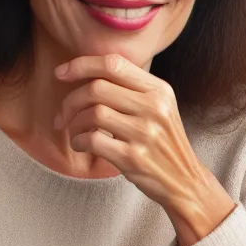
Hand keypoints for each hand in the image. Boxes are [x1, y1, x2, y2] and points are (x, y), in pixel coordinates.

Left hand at [55, 53, 235, 245]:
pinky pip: (92, 140)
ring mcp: (145, 132)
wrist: (185, 180)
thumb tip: (86, 71)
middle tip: (64, 115)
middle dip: (71, 100)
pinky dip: (79, 141)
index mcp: (160, 90)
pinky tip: (82, 145)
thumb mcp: (159, 108)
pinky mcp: (134, 157)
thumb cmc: (162, 143)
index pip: (114, 64)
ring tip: (76, 132)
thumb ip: (132, 89)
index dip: (81, 65)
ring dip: (74, 123)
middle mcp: (155, 107)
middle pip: (97, 87)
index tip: (60, 73)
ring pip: (93, 113)